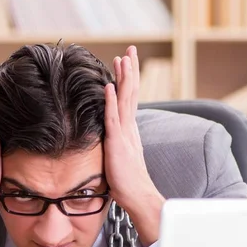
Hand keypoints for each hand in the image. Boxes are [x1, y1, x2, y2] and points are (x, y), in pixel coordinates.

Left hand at [104, 46, 163, 245]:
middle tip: (130, 49)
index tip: (125, 62)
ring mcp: (125, 134)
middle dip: (130, 70)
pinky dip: (111, 101)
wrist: (138, 196)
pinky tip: (109, 86)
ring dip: (123, 78)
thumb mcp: (120, 156)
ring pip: (126, 100)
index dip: (128, 79)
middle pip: (131, 93)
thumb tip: (110, 138)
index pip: (130, 98)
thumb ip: (117, 143)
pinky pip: (114, 118)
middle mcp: (130, 128)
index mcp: (130, 130)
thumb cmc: (128, 182)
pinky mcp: (118, 143)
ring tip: (122, 58)